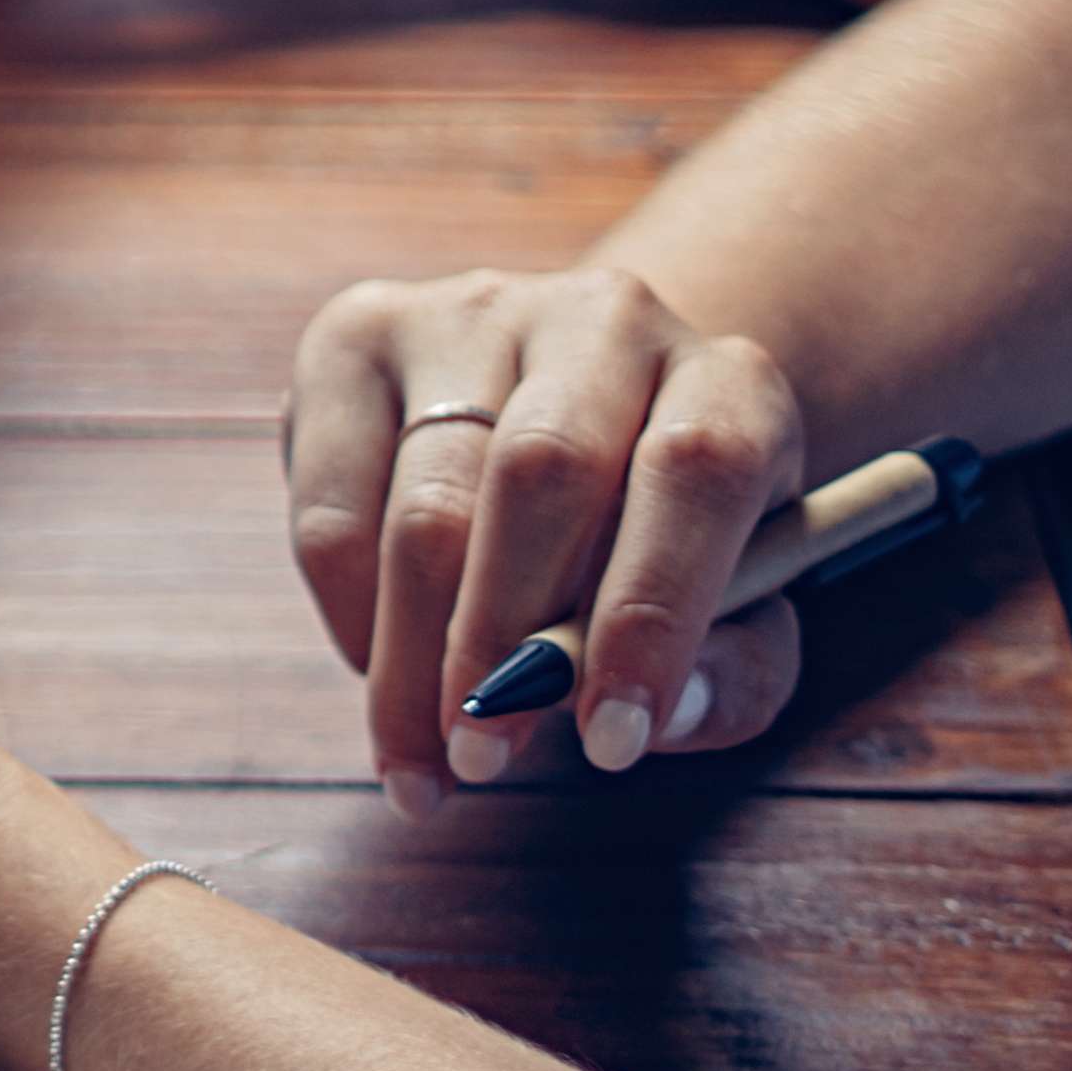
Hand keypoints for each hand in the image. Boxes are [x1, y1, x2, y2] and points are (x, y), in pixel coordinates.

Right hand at [284, 267, 813, 808]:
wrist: (582, 418)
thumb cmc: (661, 542)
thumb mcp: (740, 613)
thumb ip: (728, 674)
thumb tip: (647, 720)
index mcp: (727, 379)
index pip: (698, 470)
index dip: (651, 611)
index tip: (609, 743)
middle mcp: (603, 318)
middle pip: (539, 472)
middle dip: (502, 640)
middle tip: (483, 757)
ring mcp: (469, 314)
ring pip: (426, 501)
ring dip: (414, 654)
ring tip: (425, 754)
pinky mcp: (358, 338)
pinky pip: (332, 502)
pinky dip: (348, 612)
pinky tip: (380, 666)